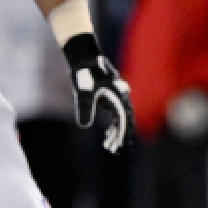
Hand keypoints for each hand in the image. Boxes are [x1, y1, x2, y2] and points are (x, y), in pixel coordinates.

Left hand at [63, 33, 134, 152]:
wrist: (85, 58)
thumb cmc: (85, 74)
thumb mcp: (83, 92)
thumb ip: (85, 108)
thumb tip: (85, 126)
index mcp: (117, 96)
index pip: (124, 118)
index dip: (123, 132)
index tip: (120, 144)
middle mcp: (120, 97)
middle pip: (124, 120)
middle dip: (120, 135)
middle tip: (113, 149)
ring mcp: (116, 97)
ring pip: (120, 118)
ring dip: (116, 132)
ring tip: (109, 145)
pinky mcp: (110, 97)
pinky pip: (116, 114)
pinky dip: (113, 125)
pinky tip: (108, 134)